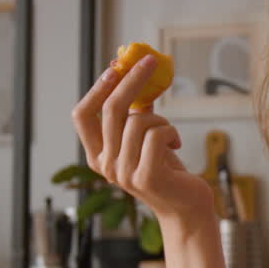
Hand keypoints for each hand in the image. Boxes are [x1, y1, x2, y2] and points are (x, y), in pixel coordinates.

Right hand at [72, 55, 214, 228]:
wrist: (186, 207)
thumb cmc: (166, 170)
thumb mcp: (143, 139)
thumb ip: (134, 114)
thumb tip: (133, 73)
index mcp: (97, 155)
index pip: (81, 115)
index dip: (96, 89)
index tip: (115, 68)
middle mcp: (105, 165)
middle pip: (111, 109)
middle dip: (132, 79)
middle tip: (151, 61)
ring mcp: (123, 173)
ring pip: (138, 120)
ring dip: (161, 119)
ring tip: (170, 135)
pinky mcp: (146, 176)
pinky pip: (157, 134)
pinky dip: (171, 132)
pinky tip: (176, 145)